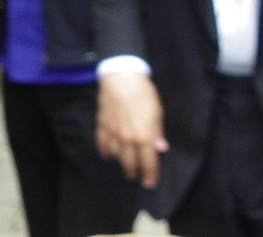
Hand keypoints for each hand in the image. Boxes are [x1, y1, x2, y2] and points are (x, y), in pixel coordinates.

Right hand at [96, 71, 168, 188]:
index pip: (148, 162)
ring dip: (120, 162)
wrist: (121, 78)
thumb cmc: (144, 94)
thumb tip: (160, 148)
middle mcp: (128, 139)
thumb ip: (157, 132)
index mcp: (144, 137)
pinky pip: (102, 142)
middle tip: (136, 178)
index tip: (149, 183)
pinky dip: (104, 151)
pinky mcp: (102, 124)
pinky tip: (106, 155)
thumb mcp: (158, 113)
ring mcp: (113, 132)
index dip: (150, 174)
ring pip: (116, 154)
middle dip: (134, 172)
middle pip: (130, 162)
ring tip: (124, 166)